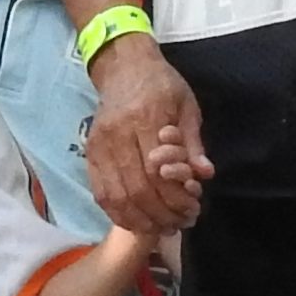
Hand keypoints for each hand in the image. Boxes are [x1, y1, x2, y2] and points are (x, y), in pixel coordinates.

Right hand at [86, 37, 211, 234]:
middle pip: (136, 190)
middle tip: (178, 226)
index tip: (192, 211)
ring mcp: (99, 145)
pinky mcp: (89, 153)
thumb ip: (193, 142)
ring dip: (138, 220)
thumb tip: (205, 174)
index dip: (174, 199)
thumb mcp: (187, 106)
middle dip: (159, 215)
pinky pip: (100, 192)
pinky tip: (135, 220)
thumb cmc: (162, 85)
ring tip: (159, 229)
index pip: (158, 173)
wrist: (124, 66)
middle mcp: (117, 134)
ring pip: (115, 196)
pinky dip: (116, 212)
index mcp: (145, 119)